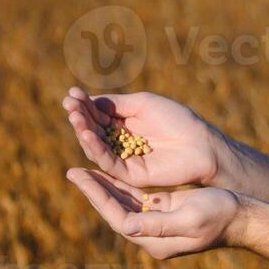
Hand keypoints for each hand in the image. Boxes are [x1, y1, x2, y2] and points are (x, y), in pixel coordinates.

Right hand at [63, 87, 222, 188]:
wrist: (199, 143)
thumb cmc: (176, 120)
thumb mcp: (142, 104)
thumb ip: (114, 104)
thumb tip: (86, 100)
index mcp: (125, 124)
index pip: (98, 115)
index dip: (84, 105)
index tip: (71, 94)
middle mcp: (121, 142)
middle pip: (93, 130)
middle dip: (80, 117)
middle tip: (69, 105)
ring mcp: (124, 159)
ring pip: (96, 147)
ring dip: (83, 131)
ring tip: (75, 117)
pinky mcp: (129, 174)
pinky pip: (107, 162)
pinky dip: (96, 148)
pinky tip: (88, 134)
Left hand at [65, 168, 240, 259]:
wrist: (242, 217)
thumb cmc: (220, 216)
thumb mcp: (190, 218)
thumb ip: (159, 223)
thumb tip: (127, 226)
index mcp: (154, 240)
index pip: (117, 217)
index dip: (97, 197)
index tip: (80, 176)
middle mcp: (151, 234)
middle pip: (115, 210)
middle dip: (95, 190)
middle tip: (73, 171)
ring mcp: (156, 223)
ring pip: (123, 202)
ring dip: (105, 185)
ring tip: (85, 168)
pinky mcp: (163, 211)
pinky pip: (136, 197)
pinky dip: (122, 183)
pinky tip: (110, 170)